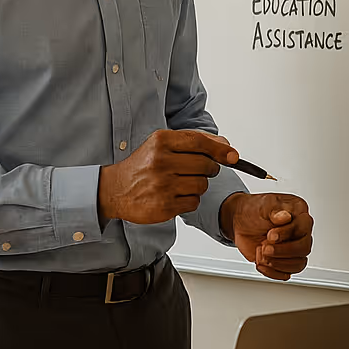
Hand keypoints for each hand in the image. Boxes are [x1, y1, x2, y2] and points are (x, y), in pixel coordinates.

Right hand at [98, 129, 236, 224]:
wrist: (115, 190)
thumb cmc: (143, 165)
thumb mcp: (162, 144)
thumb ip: (195, 141)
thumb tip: (227, 146)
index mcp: (161, 142)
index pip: (200, 142)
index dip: (220, 149)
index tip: (233, 156)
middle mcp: (161, 162)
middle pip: (206, 166)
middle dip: (207, 169)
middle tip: (193, 170)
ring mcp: (162, 185)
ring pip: (202, 185)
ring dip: (197, 186)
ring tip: (179, 183)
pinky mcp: (164, 206)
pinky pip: (194, 202)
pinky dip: (189, 200)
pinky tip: (174, 195)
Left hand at [221, 193, 312, 280]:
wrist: (239, 222)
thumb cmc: (254, 210)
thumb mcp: (263, 205)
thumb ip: (275, 210)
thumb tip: (285, 217)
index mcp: (299, 214)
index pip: (304, 228)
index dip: (287, 234)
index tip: (270, 234)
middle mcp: (300, 232)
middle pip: (304, 248)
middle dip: (283, 251)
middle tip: (266, 247)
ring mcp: (293, 248)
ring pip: (299, 264)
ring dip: (278, 263)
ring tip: (262, 253)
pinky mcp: (284, 261)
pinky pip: (287, 274)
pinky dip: (272, 272)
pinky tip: (261, 262)